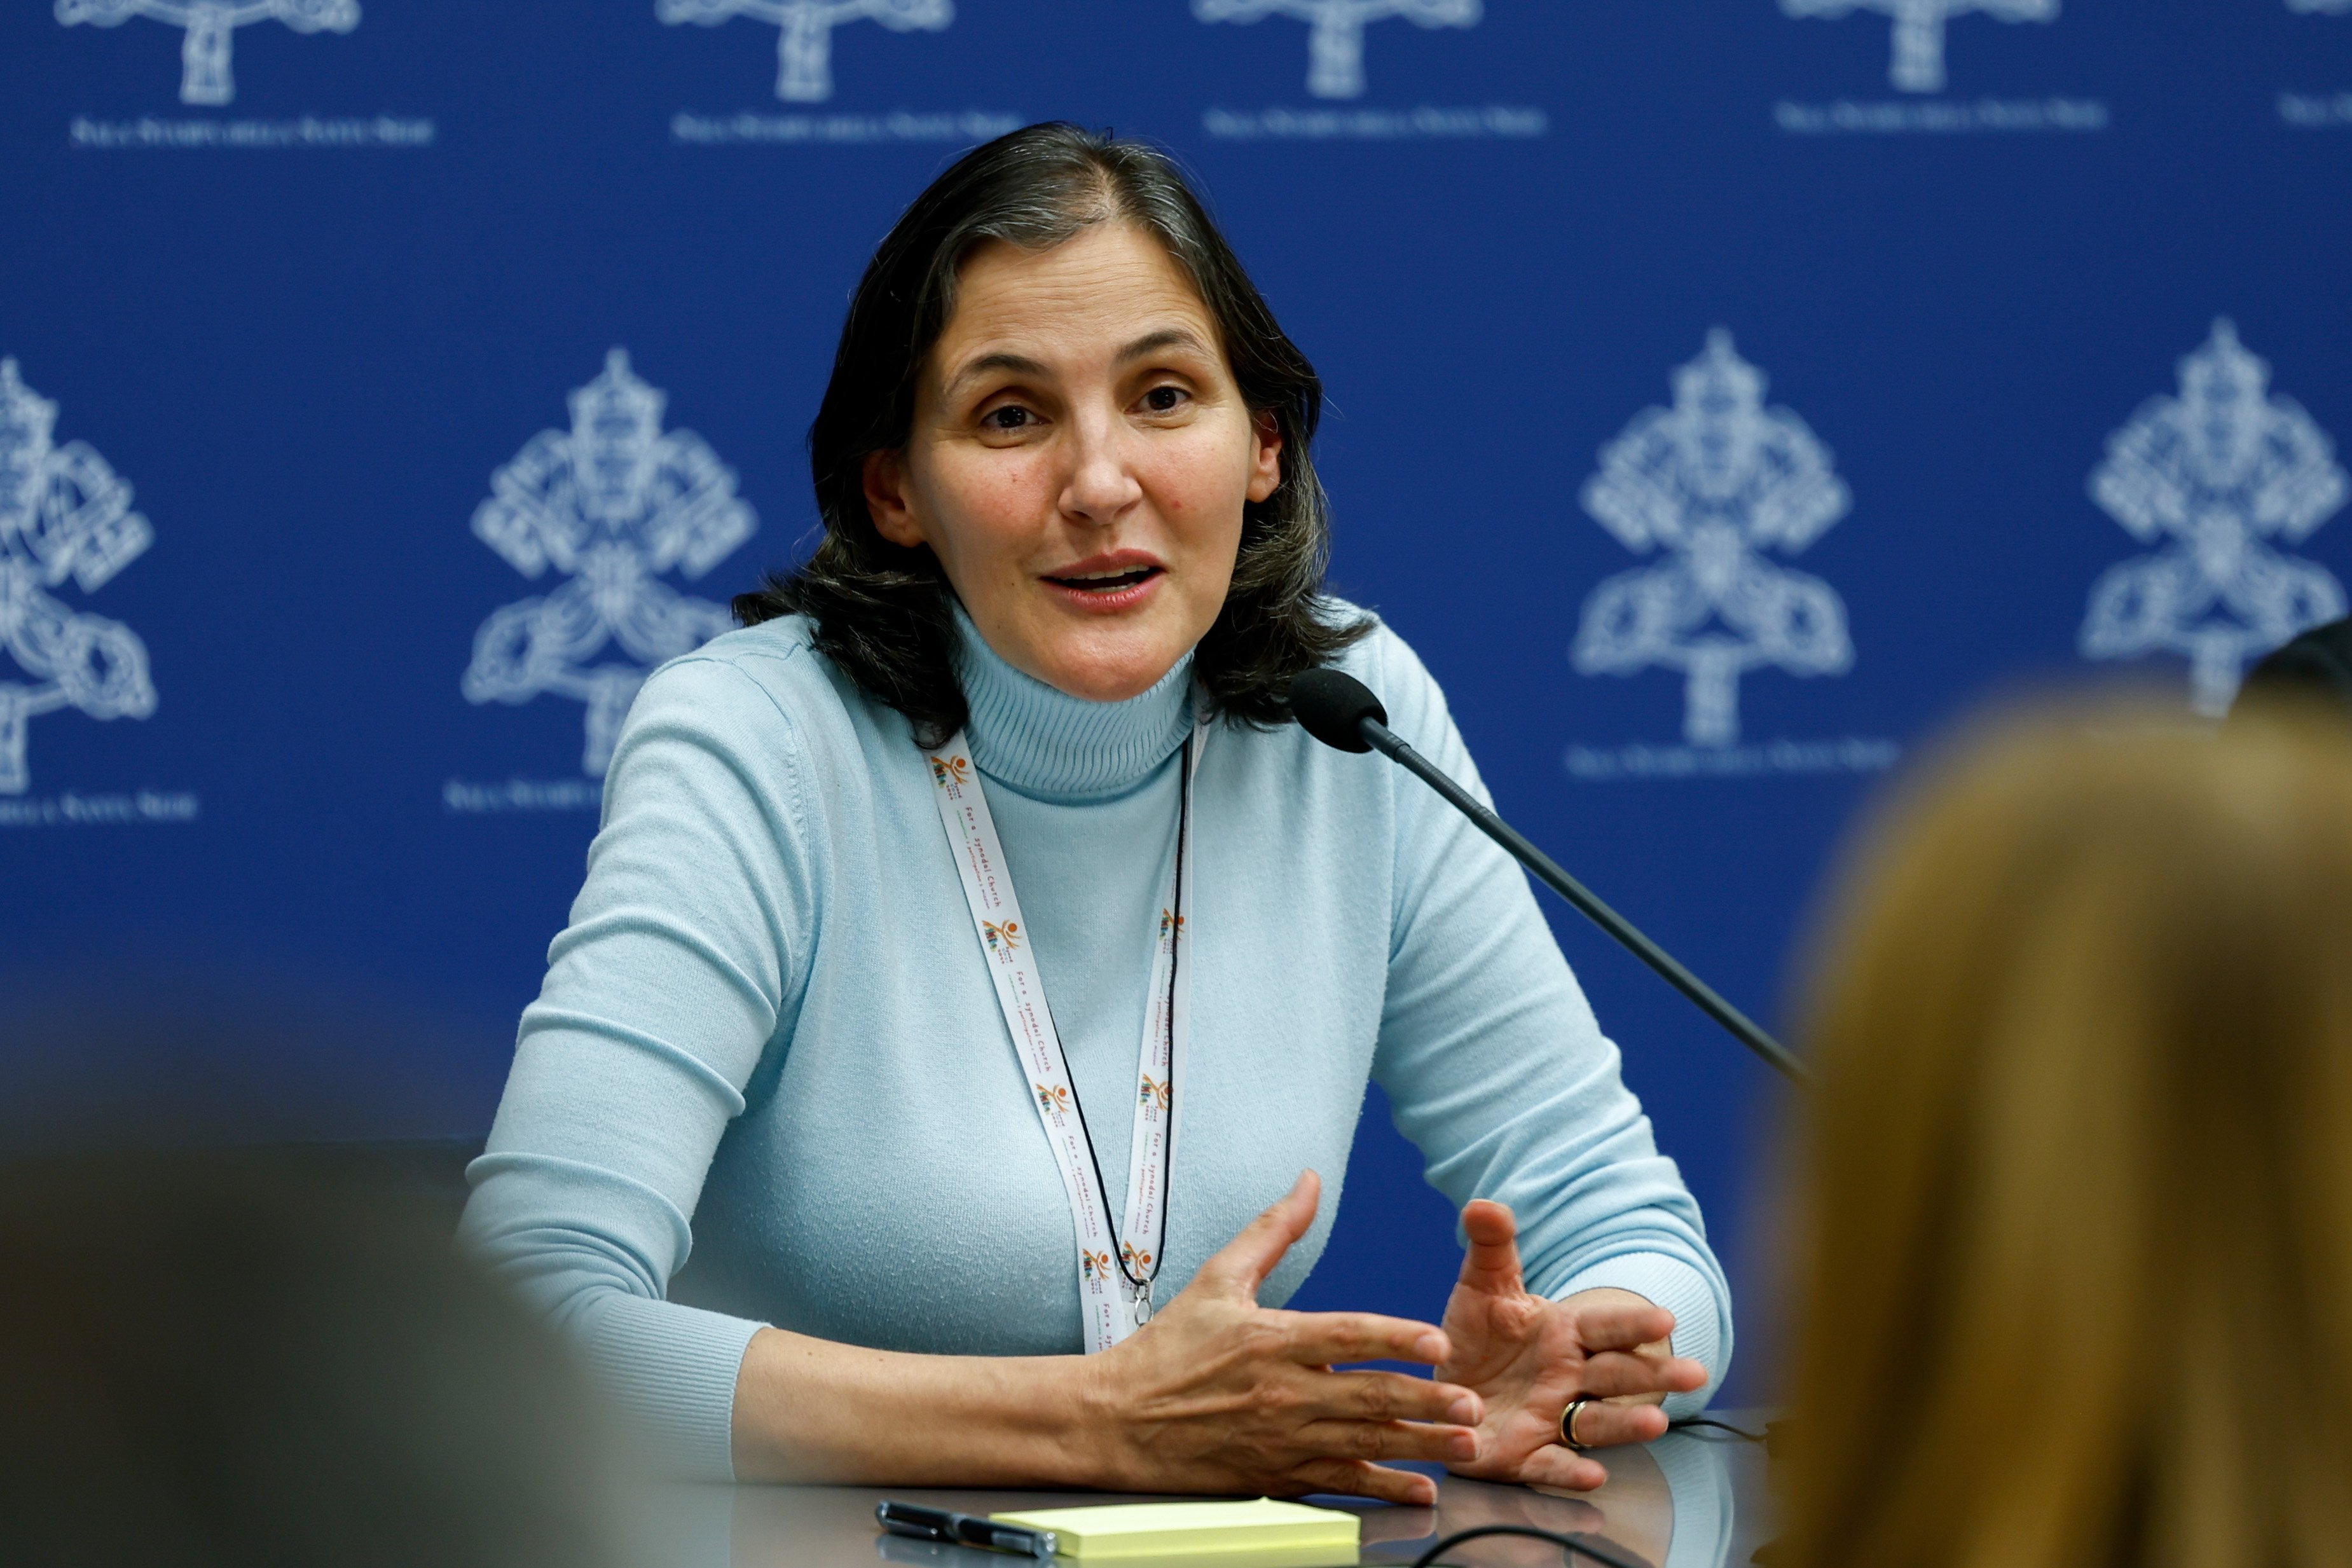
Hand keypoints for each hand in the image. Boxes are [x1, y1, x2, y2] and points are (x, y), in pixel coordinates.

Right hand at [1078, 1171, 1484, 1504]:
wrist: (1116, 1420)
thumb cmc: (1167, 1348)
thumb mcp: (1218, 1278)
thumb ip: (1272, 1231)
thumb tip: (1309, 1181)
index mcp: (1272, 1340)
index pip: (1346, 1336)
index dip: (1395, 1337)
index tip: (1438, 1342)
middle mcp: (1283, 1392)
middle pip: (1369, 1395)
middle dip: (1428, 1401)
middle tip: (1473, 1404)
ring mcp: (1282, 1438)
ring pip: (1365, 1441)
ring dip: (1420, 1445)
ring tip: (1466, 1446)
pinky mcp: (1277, 1474)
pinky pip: (1340, 1481)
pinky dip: (1382, 1487)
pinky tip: (1418, 1489)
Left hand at [1433, 1200, 1706, 1490]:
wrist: (1454, 1386)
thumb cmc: (1481, 1335)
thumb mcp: (1483, 1286)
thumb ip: (1491, 1247)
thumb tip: (1485, 1203)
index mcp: (1564, 1332)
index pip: (1606, 1325)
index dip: (1633, 1323)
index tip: (1665, 1319)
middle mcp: (1568, 1377)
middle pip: (1619, 1375)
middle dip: (1655, 1374)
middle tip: (1695, 1374)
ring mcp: (1552, 1417)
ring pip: (1598, 1422)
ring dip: (1628, 1424)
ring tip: (1658, 1422)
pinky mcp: (1526, 1455)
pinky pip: (1552, 1465)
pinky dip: (1571, 1472)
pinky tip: (1594, 1477)